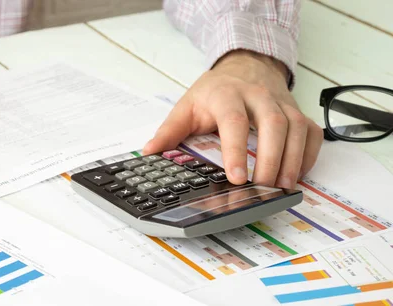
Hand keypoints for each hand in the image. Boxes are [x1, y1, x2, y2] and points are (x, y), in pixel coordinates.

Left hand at [143, 50, 322, 188]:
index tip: (237, 178)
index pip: (234, 121)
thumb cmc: (215, 90)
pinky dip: (309, 155)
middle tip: (263, 187)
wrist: (245, 64)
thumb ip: (169, 130)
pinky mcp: (297, 111)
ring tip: (282, 187)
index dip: (236, 150)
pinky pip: (311, 132)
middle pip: (273, 124)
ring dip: (293, 160)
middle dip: (271, 158)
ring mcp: (282, 103)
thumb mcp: (187, 105)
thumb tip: (149, 152)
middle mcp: (258, 96)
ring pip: (297, 128)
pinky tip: (298, 174)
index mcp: (227, 95)